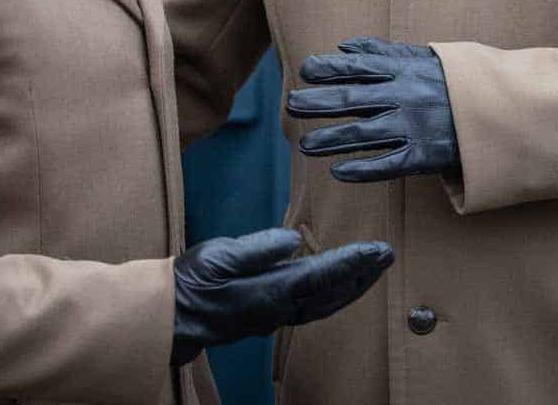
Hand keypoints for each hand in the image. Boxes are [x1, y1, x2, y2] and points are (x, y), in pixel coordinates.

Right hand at [171, 227, 392, 365]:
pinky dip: (333, 295)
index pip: (322, 275)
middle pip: (332, 295)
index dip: (353, 262)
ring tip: (373, 270)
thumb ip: (258, 248)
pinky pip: (312, 308)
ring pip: (325, 304)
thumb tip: (293, 240)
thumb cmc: (190, 282)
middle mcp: (279, 309)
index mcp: (270, 293)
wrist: (169, 318)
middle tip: (387, 257)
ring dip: (352, 287)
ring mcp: (274, 316)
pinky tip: (338, 285)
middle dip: (363, 276)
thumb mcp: (220, 255)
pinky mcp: (267, 316)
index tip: (378, 250)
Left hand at [287, 36, 458, 182]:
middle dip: (319, 102)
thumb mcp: (423, 57)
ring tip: (304, 146)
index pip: (359, 67)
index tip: (304, 70)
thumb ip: (382, 53)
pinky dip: (362, 169)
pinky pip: (388, 164)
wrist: (501, 111)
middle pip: (353, 100)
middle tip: (292, 105)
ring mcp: (414, 126)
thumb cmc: (455, 82)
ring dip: (331, 139)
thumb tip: (343, 46)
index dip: (329, 69)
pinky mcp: (424, 155)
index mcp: (404, 71)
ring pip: (364, 134)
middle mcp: (405, 97)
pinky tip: (337, 172)